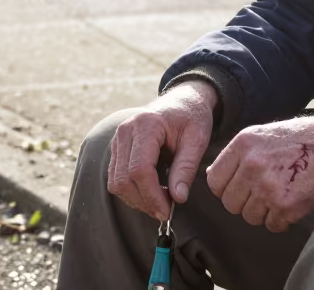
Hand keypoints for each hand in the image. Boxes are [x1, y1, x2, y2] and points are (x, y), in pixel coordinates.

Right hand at [107, 80, 216, 220]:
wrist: (182, 101)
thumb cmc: (192, 117)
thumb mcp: (197, 140)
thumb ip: (186, 168)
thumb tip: (178, 198)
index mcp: (147, 125)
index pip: (139, 169)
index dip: (152, 195)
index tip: (168, 211)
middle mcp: (126, 131)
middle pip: (123, 179)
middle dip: (144, 201)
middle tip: (166, 211)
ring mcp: (118, 139)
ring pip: (116, 182)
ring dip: (136, 200)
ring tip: (160, 203)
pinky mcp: (117, 148)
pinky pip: (116, 178)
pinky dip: (132, 192)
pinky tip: (151, 194)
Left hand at [206, 114, 313, 232]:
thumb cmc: (306, 139)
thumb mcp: (265, 135)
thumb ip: (239, 154)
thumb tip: (213, 176)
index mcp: (243, 143)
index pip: (214, 181)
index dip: (227, 188)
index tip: (241, 187)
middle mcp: (252, 165)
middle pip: (230, 203)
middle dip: (246, 202)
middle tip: (266, 192)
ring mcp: (268, 186)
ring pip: (249, 217)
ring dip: (264, 212)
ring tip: (283, 194)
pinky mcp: (286, 205)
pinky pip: (272, 225)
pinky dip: (282, 220)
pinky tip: (295, 202)